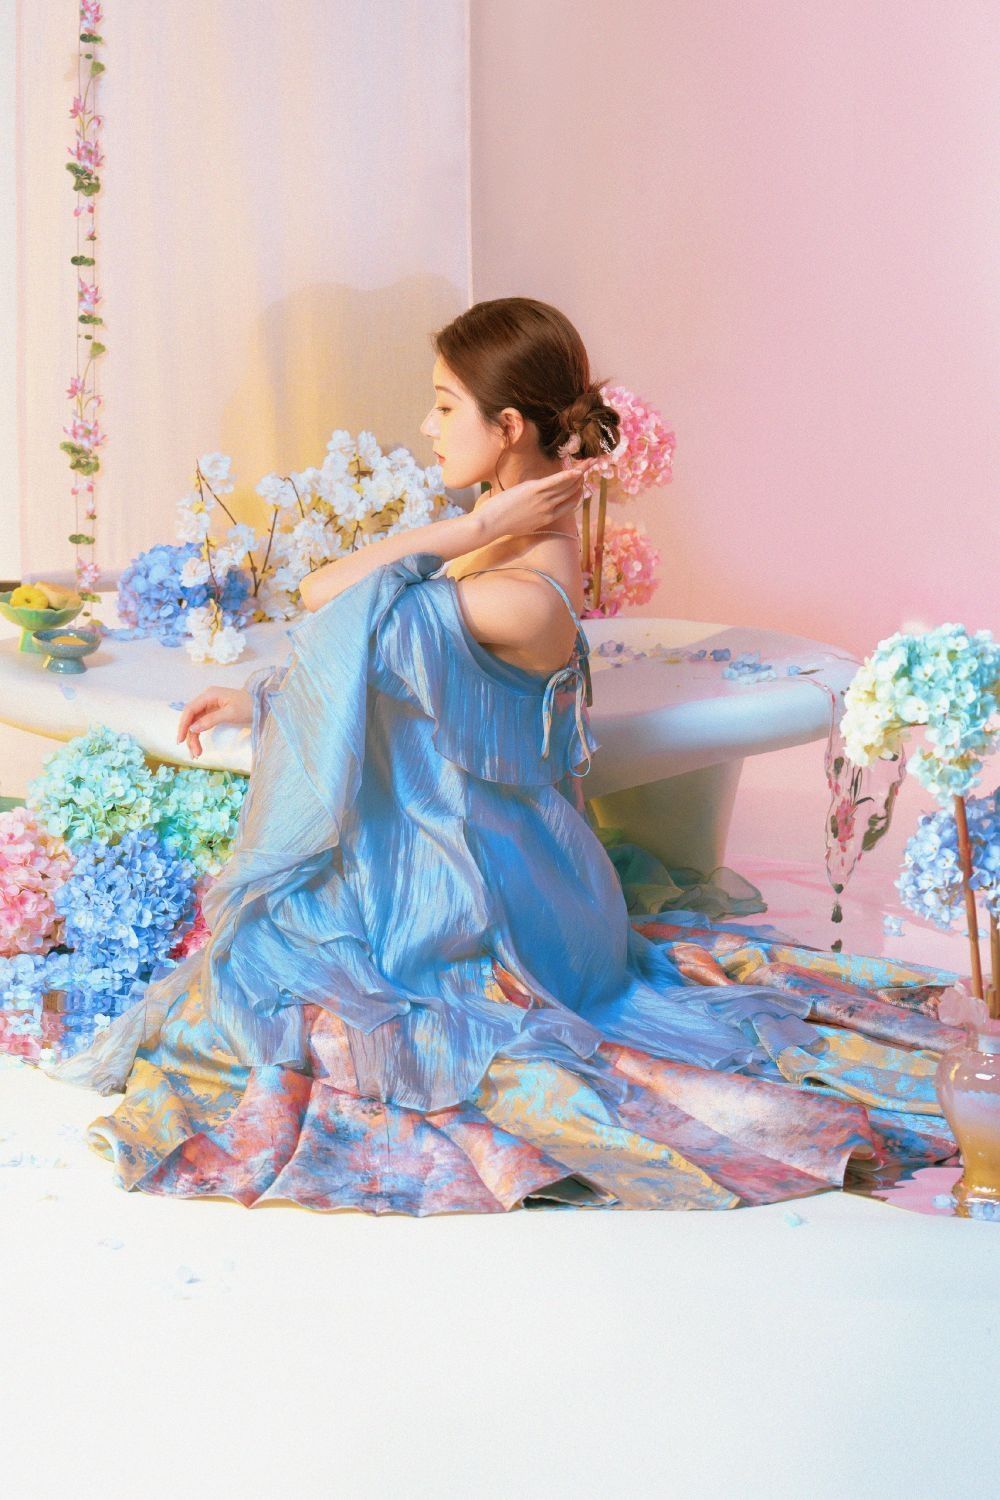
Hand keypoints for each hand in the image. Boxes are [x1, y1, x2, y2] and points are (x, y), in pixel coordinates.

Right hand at [175, 686, 252, 759]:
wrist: (262, 704)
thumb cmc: (249, 706)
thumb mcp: (230, 713)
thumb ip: (210, 720)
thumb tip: (193, 729)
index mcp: (209, 695)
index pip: (190, 710)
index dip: (183, 725)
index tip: (181, 740)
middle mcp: (206, 699)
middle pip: (191, 718)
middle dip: (189, 735)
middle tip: (193, 752)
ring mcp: (209, 706)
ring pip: (195, 723)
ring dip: (194, 738)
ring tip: (196, 754)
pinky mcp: (213, 713)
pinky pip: (202, 724)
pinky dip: (200, 735)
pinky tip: (199, 747)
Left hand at [480, 458, 598, 543]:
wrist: (491, 524)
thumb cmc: (503, 523)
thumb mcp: (525, 522)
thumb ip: (535, 514)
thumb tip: (536, 505)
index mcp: (548, 518)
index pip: (570, 504)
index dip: (578, 493)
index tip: (582, 483)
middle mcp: (549, 509)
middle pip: (571, 492)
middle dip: (581, 479)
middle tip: (589, 467)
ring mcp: (543, 500)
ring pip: (566, 485)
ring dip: (579, 473)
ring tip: (588, 463)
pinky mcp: (534, 490)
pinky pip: (556, 481)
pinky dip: (567, 475)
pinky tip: (576, 469)